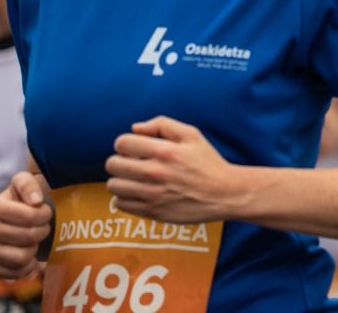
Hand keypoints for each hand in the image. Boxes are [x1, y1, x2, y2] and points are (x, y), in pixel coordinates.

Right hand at [0, 172, 52, 281]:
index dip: (44, 215)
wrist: (16, 218)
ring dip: (34, 250)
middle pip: (28, 238)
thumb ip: (29, 184)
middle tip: (43, 227)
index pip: (30, 217)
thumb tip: (35, 201)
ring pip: (21, 258)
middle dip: (42, 232)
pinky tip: (29, 256)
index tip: (46, 212)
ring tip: (35, 241)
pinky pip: (14, 274)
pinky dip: (26, 268)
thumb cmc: (26, 199)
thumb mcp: (27, 182)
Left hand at [106, 116, 235, 221]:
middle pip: (112, 164)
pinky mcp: (152, 212)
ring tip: (133, 179)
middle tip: (132, 163)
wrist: (224, 194)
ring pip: (114, 185)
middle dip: (119, 160)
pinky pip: (121, 204)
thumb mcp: (191, 134)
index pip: (122, 143)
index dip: (125, 143)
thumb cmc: (207, 162)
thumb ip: (162, 124)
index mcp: (165, 151)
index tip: (134, 148)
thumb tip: (135, 128)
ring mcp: (152, 195)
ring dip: (120, 180)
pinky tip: (138, 193)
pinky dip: (125, 197)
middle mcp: (155, 173)